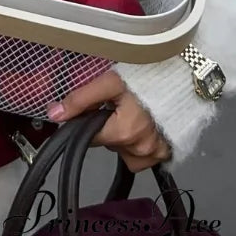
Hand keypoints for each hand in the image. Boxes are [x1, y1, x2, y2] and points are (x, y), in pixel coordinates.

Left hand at [47, 69, 170, 171]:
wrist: (183, 79)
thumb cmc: (145, 78)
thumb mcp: (109, 82)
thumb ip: (80, 99)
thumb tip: (53, 114)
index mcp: (124, 133)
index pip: (91, 137)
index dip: (89, 120)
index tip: (98, 106)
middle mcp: (141, 150)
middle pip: (109, 144)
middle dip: (107, 126)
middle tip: (117, 106)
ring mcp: (156, 154)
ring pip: (125, 152)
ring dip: (123, 137)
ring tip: (131, 115)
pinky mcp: (168, 153)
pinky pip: (144, 157)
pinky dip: (139, 144)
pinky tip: (143, 126)